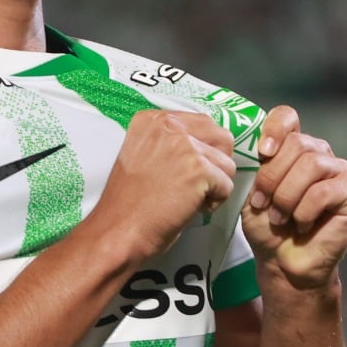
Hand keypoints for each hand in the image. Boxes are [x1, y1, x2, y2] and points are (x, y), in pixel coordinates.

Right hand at [85, 109, 236, 264]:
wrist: (119, 228)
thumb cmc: (129, 200)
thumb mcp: (142, 154)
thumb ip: (169, 142)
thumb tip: (205, 146)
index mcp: (153, 119)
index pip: (203, 123)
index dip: (203, 150)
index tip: (186, 170)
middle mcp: (170, 125)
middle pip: (221, 137)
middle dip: (216, 164)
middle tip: (196, 185)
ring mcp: (185, 146)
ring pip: (227, 165)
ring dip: (215, 186)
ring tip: (190, 199)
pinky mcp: (198, 170)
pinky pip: (227, 186)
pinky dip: (214, 202)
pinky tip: (191, 208)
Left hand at [241, 105, 346, 290]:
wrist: (283, 261)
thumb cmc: (266, 224)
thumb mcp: (250, 190)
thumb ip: (253, 164)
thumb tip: (248, 144)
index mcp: (291, 146)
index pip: (287, 116)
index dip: (274, 129)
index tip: (262, 152)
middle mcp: (318, 152)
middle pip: (297, 143)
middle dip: (272, 176)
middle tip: (262, 203)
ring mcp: (338, 170)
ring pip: (311, 165)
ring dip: (287, 195)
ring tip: (279, 216)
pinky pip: (324, 191)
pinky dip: (304, 210)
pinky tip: (301, 224)